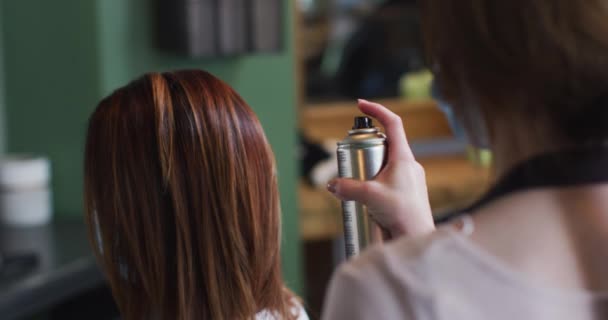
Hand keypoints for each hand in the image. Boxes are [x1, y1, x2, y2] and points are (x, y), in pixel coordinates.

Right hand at [327, 99, 434, 237]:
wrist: (417, 237)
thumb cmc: (402, 214)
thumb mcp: (370, 197)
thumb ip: (348, 188)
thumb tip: (331, 185)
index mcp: (404, 157)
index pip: (393, 123)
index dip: (377, 110)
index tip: (360, 104)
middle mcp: (409, 165)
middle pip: (385, 145)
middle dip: (366, 148)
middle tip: (351, 157)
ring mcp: (409, 179)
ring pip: (385, 165)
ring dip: (369, 169)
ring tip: (357, 184)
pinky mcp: (406, 193)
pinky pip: (387, 181)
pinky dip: (374, 184)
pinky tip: (366, 199)